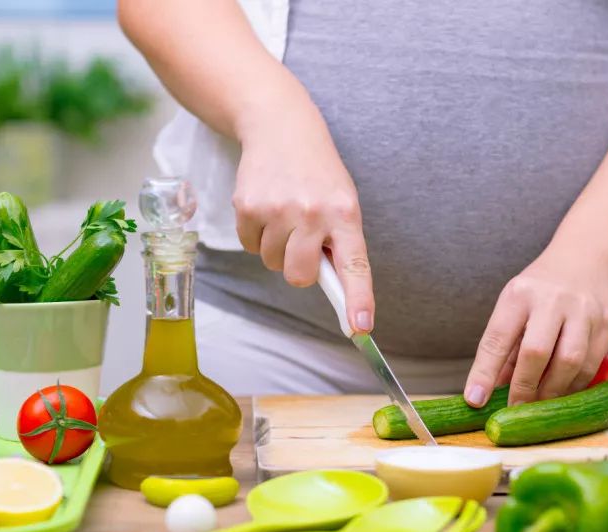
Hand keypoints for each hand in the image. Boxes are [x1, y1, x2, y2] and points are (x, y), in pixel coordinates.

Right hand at [232, 92, 373, 331]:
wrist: (281, 127)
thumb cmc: (318, 174)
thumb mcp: (341, 201)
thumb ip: (339, 242)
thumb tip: (335, 291)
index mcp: (345, 213)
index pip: (355, 265)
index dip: (358, 299)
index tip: (360, 328)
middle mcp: (312, 212)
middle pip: (299, 276)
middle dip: (299, 269)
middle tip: (303, 243)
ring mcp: (277, 209)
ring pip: (272, 263)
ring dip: (277, 248)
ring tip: (285, 216)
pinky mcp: (247, 205)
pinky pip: (249, 246)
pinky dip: (256, 235)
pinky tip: (266, 209)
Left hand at [464, 247, 607, 406]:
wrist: (588, 258)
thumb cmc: (543, 288)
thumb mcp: (515, 304)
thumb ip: (505, 346)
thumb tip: (491, 390)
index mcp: (519, 295)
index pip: (497, 338)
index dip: (484, 372)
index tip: (476, 399)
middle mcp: (551, 300)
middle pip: (536, 352)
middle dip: (523, 388)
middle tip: (516, 408)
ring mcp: (582, 312)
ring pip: (569, 362)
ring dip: (552, 391)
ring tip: (541, 403)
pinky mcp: (606, 324)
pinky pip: (591, 365)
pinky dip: (575, 385)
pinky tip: (563, 391)